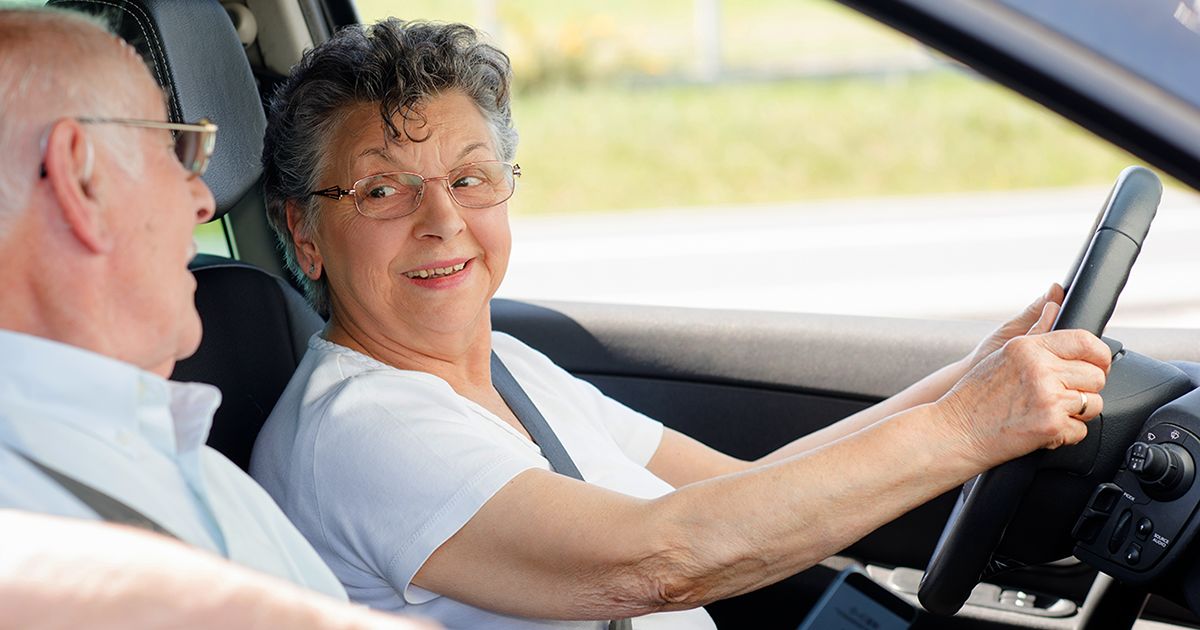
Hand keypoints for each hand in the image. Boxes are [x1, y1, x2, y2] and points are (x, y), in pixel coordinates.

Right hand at [936, 300, 1111, 468]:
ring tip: (1050, 413)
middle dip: (1086, 389)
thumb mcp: (1000, 355)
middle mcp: (1040, 369)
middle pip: (1096, 375)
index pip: (1084, 341)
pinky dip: (1066, 435)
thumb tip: (1055, 302)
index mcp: (1028, 348)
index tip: (1098, 365)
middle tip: (1063, 396)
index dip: (1100, 356)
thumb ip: (1034, 333)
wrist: (953, 432)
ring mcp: (1048, 397)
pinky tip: (1043, 429)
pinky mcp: (1051, 425)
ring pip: (1093, 404)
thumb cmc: (972, 398)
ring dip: (1078, 413)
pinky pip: (1082, 430)